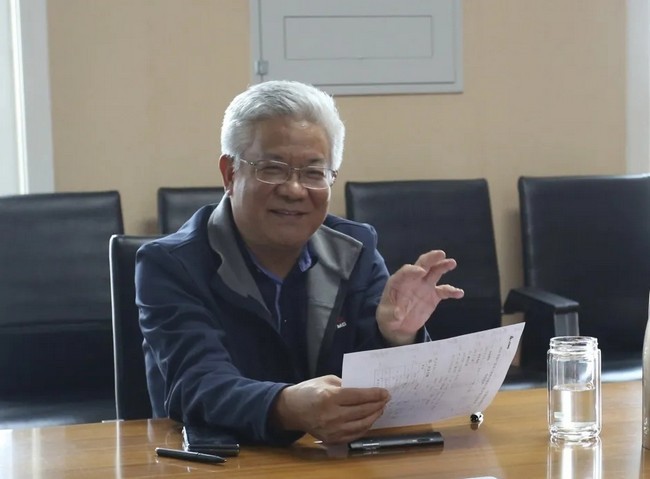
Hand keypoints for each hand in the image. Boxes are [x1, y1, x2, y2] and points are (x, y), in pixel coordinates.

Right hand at [270, 375, 389, 443]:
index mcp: (330, 397)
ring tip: (380, 409)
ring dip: (374, 416)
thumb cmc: (309, 391)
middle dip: (377, 405)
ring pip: (362, 425)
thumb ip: (346, 385)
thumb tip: (365, 390)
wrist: (291, 409)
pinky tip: (369, 420)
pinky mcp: (332, 439)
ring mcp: (332, 430)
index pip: (359, 396)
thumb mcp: (327, 381)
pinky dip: (365, 427)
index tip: (385, 392)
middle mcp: (332, 415)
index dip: (374, 394)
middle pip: (363, 411)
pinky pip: (354, 434)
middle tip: (386, 399)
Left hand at [376, 250, 463, 345]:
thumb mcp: (386, 317)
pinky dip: (451, 291)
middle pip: (422, 265)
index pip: (405, 271)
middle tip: (441, 254)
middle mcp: (413, 280)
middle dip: (431, 259)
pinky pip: (444, 291)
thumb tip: (397, 314)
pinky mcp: (433, 295)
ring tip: (452, 263)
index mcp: (398, 281)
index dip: (413, 270)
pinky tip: (459, 293)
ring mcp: (424, 286)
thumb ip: (391, 314)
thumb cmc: (389, 317)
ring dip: (443, 266)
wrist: (399, 325)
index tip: (421, 272)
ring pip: (434, 272)